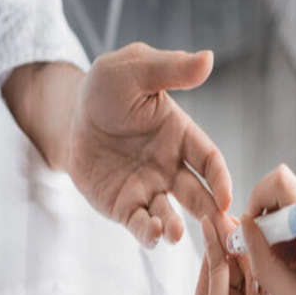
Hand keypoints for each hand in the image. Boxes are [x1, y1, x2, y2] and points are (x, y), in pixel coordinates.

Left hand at [66, 42, 236, 247]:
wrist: (69, 115)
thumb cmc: (106, 88)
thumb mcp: (135, 68)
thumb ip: (171, 68)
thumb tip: (208, 58)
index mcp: (181, 136)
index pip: (209, 160)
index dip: (220, 179)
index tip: (226, 197)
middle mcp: (170, 167)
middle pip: (198, 194)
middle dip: (211, 213)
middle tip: (222, 231)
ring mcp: (149, 189)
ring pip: (170, 214)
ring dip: (177, 227)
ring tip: (176, 234)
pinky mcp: (125, 206)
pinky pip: (140, 224)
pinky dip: (149, 233)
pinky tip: (154, 235)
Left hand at [193, 217, 276, 294]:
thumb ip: (219, 286)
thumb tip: (214, 245)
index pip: (212, 263)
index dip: (220, 239)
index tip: (228, 211)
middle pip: (237, 271)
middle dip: (247, 260)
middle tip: (259, 242)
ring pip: (257, 286)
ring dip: (262, 281)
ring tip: (269, 271)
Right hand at [241, 165, 295, 294]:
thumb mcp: (280, 291)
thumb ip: (258, 252)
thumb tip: (244, 219)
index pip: (280, 182)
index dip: (256, 200)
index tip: (254, 232)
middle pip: (282, 183)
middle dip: (266, 213)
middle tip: (269, 252)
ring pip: (289, 192)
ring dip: (277, 220)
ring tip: (285, 259)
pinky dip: (289, 222)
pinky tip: (295, 254)